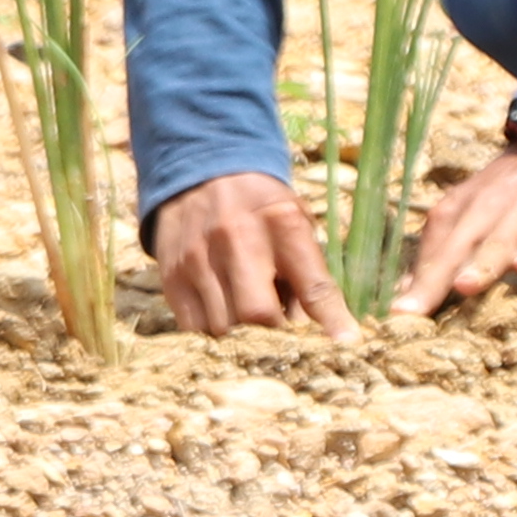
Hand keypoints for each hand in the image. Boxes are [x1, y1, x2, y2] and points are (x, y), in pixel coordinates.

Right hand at [148, 171, 351, 338]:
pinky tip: (222, 311)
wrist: (201, 173)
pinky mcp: (172, 275)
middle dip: (272, 331)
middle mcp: (237, 238)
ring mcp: (198, 257)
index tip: (344, 344)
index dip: (330, 319)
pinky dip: (214, 331)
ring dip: (242, 334)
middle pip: (257, 314)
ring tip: (248, 314)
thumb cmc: (261, 206)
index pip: (312, 284)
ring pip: (224, 328)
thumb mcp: (296, 222)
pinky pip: (195, 328)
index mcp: (281, 222)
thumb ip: (311, 274)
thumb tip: (330, 333)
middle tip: (278, 328)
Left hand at [412, 148, 516, 310]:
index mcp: (460, 205)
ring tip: (465, 286)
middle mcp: (488, 203)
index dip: (418, 279)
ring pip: (501, 237)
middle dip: (438, 275)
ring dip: (483, 262)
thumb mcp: (470, 212)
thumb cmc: (507, 195)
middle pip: (460, 242)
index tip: (398, 314)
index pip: (434, 244)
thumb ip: (442, 251)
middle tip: (418, 307)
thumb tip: (407, 292)